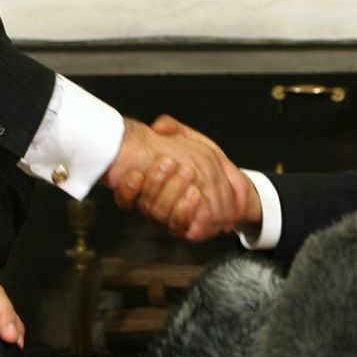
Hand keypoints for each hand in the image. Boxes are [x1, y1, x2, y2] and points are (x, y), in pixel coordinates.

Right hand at [109, 115, 258, 240]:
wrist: (232, 182)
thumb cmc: (204, 160)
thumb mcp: (187, 138)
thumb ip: (171, 128)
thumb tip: (158, 127)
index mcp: (146, 188)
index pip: (125, 196)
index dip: (127, 188)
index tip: (135, 173)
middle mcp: (154, 208)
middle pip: (143, 204)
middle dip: (155, 182)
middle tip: (169, 162)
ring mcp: (169, 221)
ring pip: (160, 214)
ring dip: (172, 191)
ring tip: (188, 172)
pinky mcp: (189, 229)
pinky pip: (181, 224)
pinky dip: (186, 208)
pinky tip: (195, 193)